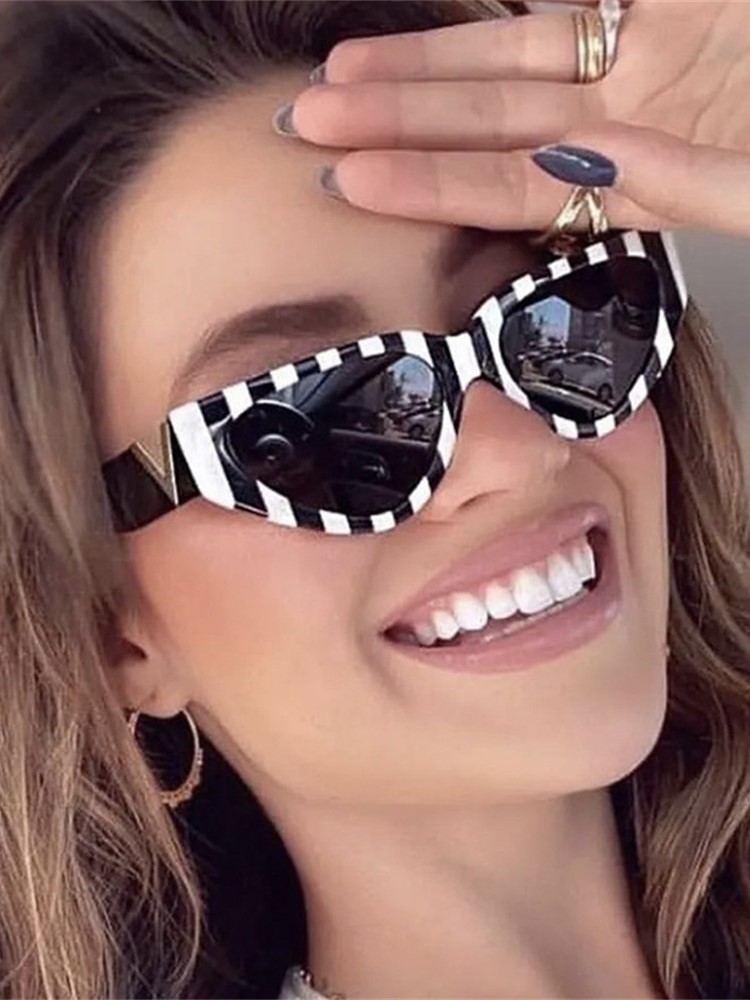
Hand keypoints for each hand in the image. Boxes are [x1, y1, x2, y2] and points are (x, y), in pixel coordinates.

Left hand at [280, 0, 749, 237]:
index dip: (438, 181)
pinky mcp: (663, 6)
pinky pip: (562, 8)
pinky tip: (449, 14)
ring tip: (340, 76)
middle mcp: (636, 117)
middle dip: (404, 121)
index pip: (525, 185)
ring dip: (429, 66)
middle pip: (498, 122)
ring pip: (517, 60)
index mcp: (655, 173)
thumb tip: (600, 167)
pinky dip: (497, 10)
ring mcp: (649, 55)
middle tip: (307, 125)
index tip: (356, 181)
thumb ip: (695, 184)